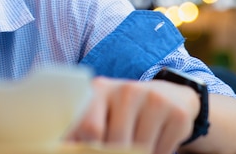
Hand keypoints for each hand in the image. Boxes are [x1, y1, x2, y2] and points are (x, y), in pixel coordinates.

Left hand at [68, 76, 198, 153]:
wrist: (168, 96)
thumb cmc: (123, 109)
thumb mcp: (101, 109)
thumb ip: (83, 126)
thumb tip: (59, 148)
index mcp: (100, 89)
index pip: (88, 126)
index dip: (84, 147)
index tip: (81, 152)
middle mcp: (126, 90)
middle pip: (115, 141)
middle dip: (112, 153)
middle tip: (113, 152)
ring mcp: (153, 100)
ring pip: (139, 149)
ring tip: (133, 147)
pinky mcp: (176, 114)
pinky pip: (161, 151)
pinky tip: (153, 144)